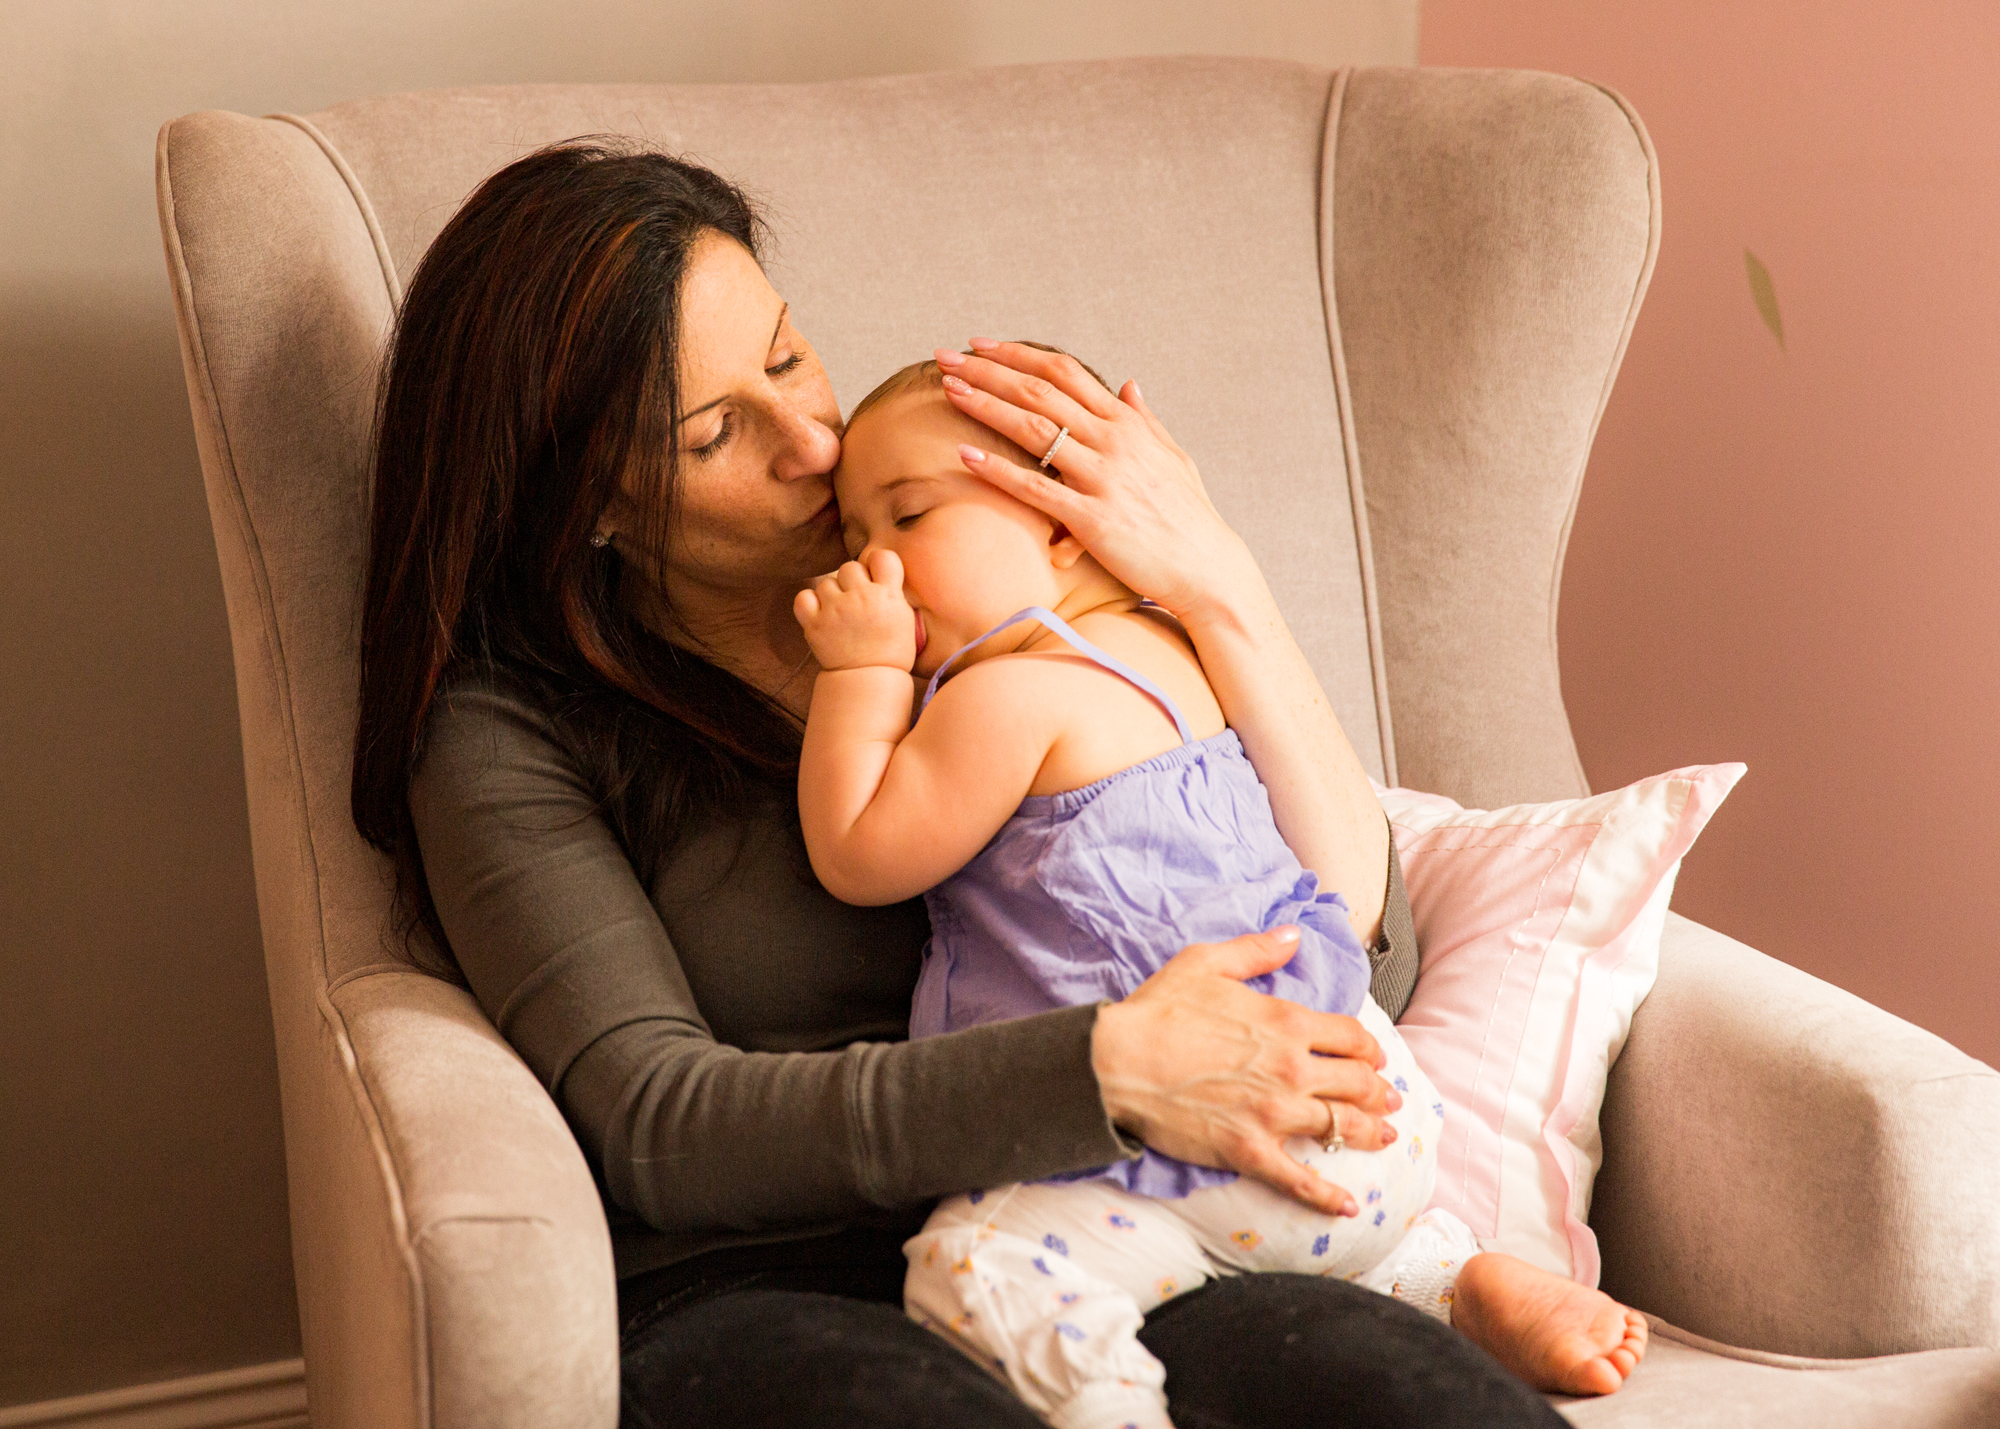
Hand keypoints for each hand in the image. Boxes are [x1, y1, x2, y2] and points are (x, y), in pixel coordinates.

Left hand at [794, 550, 918, 671]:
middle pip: (849, 567)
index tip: (876, 579)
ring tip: (840, 614)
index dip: (877, 566)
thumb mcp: (905, 618)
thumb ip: (892, 591)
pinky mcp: (815, 624)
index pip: (883, 556)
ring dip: (832, 595)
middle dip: (852, 581)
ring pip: (826, 582)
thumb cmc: (892, 651)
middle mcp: (861, 597)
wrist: (870, 680)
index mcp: (888, 595)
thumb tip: (880, 571)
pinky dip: (809, 603)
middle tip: (856, 601)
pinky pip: (803, 597)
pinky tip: (820, 614)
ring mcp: (835, 610)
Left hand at [934, 339, 1263, 626]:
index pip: (1065, 372)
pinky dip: (998, 470)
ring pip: (1034, 429)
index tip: (981, 345)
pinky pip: (1036, 489)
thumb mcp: (1173, 457)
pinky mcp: (1093, 519)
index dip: (1018, 355)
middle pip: (1040, 391)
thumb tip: (1129, 384)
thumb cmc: (1189, 517)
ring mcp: (1104, 478)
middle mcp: (1114, 441)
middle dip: (988, 371)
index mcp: (1128, 423)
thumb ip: (1146, 419)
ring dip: (986, 405)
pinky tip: (965, 455)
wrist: (1207, 568)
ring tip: (948, 390)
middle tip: (946, 358)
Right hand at [1090, 927, 1401, 1217]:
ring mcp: (1274, 1114)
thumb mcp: (1205, 962)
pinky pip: (1300, 1180)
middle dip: (1380, 1092)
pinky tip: (1348, 1206)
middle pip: (1358, 1084)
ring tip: (1387, 1138)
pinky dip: (1327, 1196)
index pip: (1352, 1038)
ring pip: (1342, 1127)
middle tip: (1389, 1100)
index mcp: (1287, 1023)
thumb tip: (1292, 934)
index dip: (1368, 1049)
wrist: (1117, 1062)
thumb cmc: (1157, 1011)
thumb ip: (1256, 950)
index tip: (1372, 1057)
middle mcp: (1292, 1070)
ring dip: (1371, 1133)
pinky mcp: (1250, 1150)